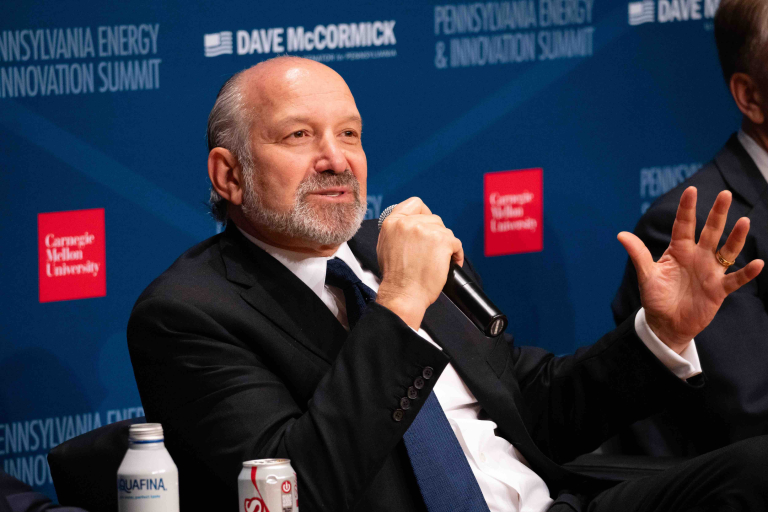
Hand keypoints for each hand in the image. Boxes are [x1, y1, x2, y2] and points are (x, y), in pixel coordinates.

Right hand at [376, 197, 463, 329]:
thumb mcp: (385, 246)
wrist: (403, 294)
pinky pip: (456, 243)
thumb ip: (397, 231)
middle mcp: (408, 223)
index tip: (427, 225)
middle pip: (433, 219)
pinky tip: (449, 264)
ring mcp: (426, 230)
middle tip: (432, 252)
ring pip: (445, 231)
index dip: (424, 213)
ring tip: (439, 261)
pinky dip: (456, 255)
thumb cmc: (396, 277)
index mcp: (393, 223)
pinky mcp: (442, 241)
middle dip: (436, 234)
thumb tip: (411, 224)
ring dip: (445, 245)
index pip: (415, 204)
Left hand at [618, 187, 763, 352]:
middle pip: (710, 231)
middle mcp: (698, 257)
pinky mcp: (719, 290)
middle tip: (725, 194)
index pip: (684, 225)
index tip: (691, 190)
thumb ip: (638, 254)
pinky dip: (747, 273)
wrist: (666, 323)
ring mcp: (710, 272)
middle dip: (717, 214)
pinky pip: (735, 279)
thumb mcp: (646, 275)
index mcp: (679, 250)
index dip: (687, 209)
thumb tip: (620, 234)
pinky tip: (758, 264)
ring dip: (736, 238)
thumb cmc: (656, 297)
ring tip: (744, 222)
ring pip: (727, 251)